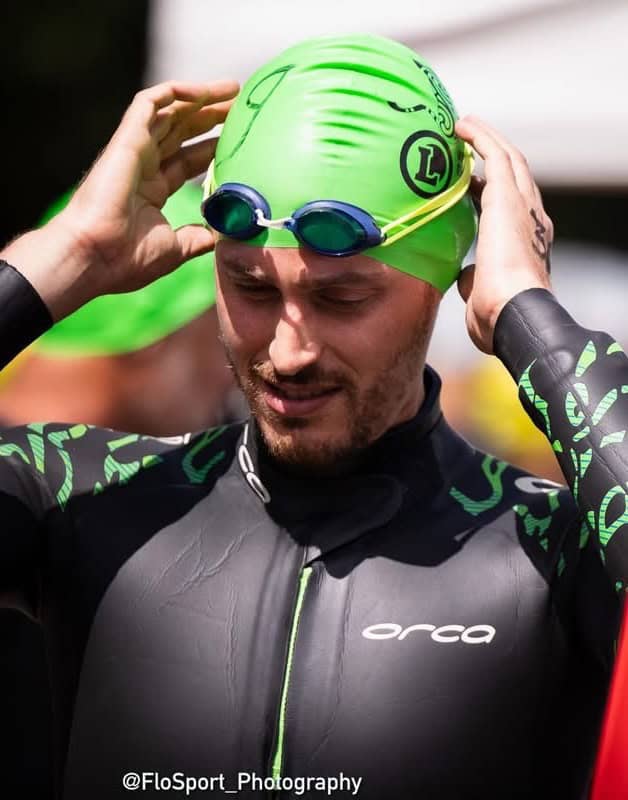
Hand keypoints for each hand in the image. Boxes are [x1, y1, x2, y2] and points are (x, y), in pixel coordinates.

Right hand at [2, 80, 237, 319]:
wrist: (95, 257)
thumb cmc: (127, 259)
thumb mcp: (175, 249)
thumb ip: (197, 238)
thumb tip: (222, 234)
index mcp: (151, 190)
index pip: (188, 160)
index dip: (213, 147)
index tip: (241, 141)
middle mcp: (142, 166)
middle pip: (182, 131)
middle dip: (212, 117)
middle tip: (243, 107)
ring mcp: (134, 150)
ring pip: (170, 111)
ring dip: (201, 98)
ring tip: (233, 89)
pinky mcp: (126, 138)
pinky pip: (150, 102)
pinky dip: (175, 91)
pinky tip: (204, 91)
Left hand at [454, 116, 552, 353]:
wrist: (514, 311)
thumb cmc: (498, 314)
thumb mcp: (481, 294)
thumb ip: (474, 279)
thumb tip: (465, 274)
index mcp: (526, 243)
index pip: (510, 207)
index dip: (490, 190)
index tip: (469, 182)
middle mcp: (531, 220)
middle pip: (515, 175)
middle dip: (492, 155)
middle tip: (468, 141)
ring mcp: (524, 206)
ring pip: (509, 159)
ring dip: (487, 139)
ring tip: (464, 126)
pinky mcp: (509, 197)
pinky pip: (496, 155)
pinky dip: (481, 137)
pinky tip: (463, 126)